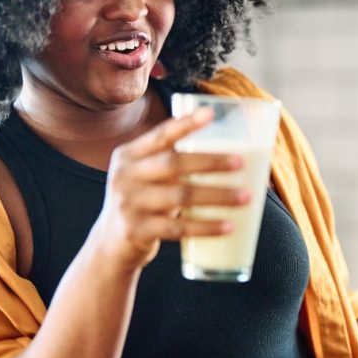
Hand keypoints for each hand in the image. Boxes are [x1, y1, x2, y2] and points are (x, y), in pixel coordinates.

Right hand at [89, 108, 249, 272]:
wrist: (111, 244)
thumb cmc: (142, 201)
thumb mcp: (143, 175)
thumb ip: (169, 161)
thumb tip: (226, 151)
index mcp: (128, 155)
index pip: (160, 135)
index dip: (186, 123)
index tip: (211, 114)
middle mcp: (125, 176)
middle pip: (173, 163)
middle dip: (211, 161)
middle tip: (241, 162)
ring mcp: (129, 204)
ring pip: (181, 196)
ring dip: (218, 195)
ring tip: (246, 196)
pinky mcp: (136, 231)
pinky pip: (179, 228)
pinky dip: (207, 227)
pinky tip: (229, 226)